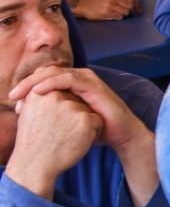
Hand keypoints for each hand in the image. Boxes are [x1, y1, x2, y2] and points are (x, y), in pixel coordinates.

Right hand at [4, 89, 102, 198]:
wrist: (36, 164)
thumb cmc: (34, 141)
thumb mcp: (30, 113)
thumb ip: (42, 98)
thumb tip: (53, 89)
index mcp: (40, 92)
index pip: (63, 94)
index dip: (62, 112)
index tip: (54, 126)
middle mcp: (55, 95)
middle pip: (76, 100)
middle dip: (74, 115)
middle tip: (60, 133)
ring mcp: (71, 107)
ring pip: (88, 110)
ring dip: (84, 124)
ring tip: (68, 138)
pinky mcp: (85, 119)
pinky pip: (98, 121)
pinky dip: (93, 133)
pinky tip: (79, 142)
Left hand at [9, 64, 151, 152]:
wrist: (121, 135)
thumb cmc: (96, 130)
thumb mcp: (70, 119)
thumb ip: (53, 113)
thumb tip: (28, 116)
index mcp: (72, 83)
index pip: (44, 78)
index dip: (27, 87)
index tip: (15, 104)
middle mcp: (79, 77)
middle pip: (45, 72)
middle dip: (26, 83)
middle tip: (12, 96)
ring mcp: (87, 79)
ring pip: (53, 73)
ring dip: (33, 82)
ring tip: (20, 94)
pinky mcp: (93, 85)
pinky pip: (67, 79)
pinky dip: (50, 83)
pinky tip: (38, 92)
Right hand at [69, 0, 138, 20]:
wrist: (84, 6)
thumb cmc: (98, 3)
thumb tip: (136, 2)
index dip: (137, 5)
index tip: (139, 10)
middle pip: (131, 6)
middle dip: (134, 11)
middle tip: (133, 15)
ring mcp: (111, 6)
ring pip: (127, 12)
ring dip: (127, 15)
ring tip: (122, 15)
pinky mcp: (108, 13)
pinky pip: (120, 17)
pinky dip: (120, 18)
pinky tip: (116, 17)